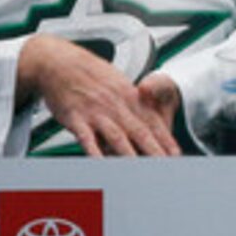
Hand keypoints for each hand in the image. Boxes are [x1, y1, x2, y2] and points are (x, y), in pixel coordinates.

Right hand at [19, 35, 181, 156]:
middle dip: (155, 153)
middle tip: (166, 169)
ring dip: (130, 156)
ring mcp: (96, 112)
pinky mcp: (76, 118)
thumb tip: (148, 121)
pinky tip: (101, 163)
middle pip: (140, 132)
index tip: (176, 156)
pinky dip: (95, 152)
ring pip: (117, 137)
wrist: (58, 62)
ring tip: (140, 173)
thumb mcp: (118, 83)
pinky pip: (87, 138)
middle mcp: (116, 105)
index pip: (153, 122)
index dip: (166, 140)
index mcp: (129, 96)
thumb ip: (133, 103)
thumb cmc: (88, 74)